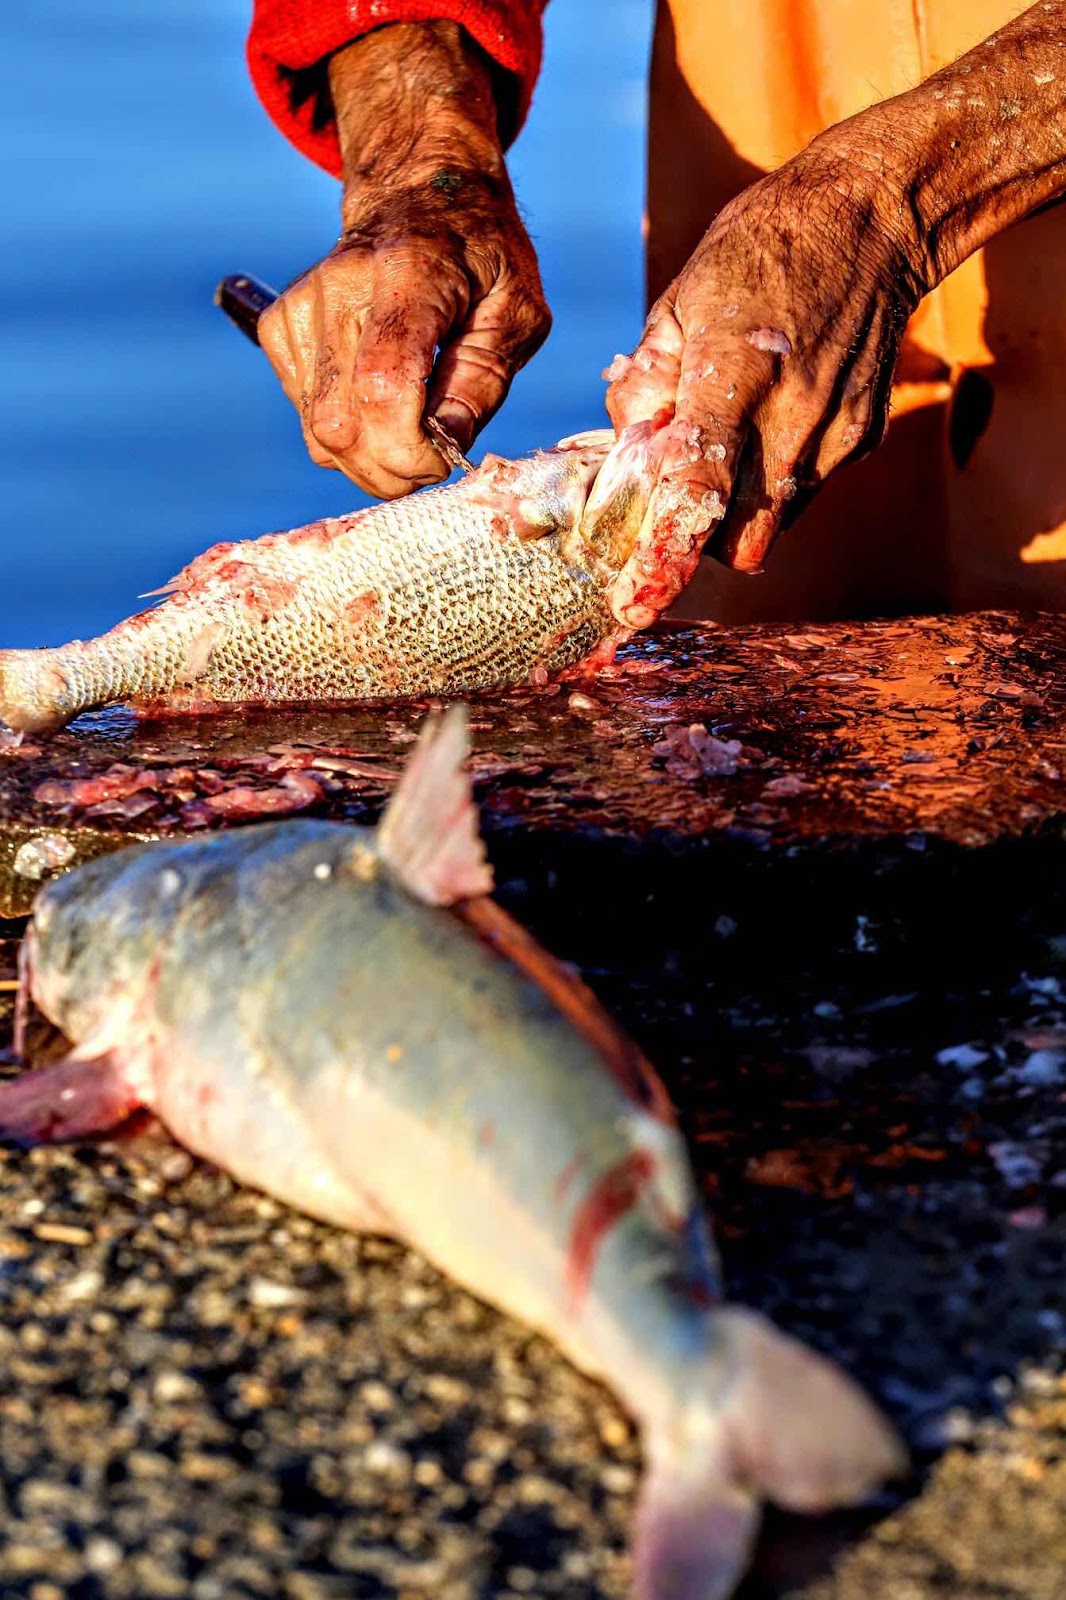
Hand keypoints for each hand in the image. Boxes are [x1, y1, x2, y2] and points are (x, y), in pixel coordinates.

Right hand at [258, 22, 549, 497]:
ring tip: (412, 433)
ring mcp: (300, 306)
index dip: (410, 448)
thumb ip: (484, 380)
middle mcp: (340, 286)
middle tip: (432, 461)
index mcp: (409, 271)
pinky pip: (308, 420)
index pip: (382, 385)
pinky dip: (348, 434)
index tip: (443, 457)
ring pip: (319, 433)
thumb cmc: (479, 257)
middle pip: (341, 423)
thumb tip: (447, 447)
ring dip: (371, 460)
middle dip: (392, 470)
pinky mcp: (278, 327)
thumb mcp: (516, 311)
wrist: (418, 194)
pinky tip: (379, 406)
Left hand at [599, 134, 922, 622]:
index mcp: (734, 369)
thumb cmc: (760, 251)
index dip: (667, 550)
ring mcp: (836, 431)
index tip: (639, 594)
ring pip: (774, 526)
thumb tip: (625, 453)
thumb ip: (647, 384)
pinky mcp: (863, 439)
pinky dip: (778, 482)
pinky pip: (806, 494)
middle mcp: (794, 412)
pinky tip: (772, 425)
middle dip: (700, 540)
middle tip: (677, 507)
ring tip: (728, 451)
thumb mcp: (681, 299)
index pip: (700, 486)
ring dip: (740, 512)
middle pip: (740, 537)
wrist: (873, 218)